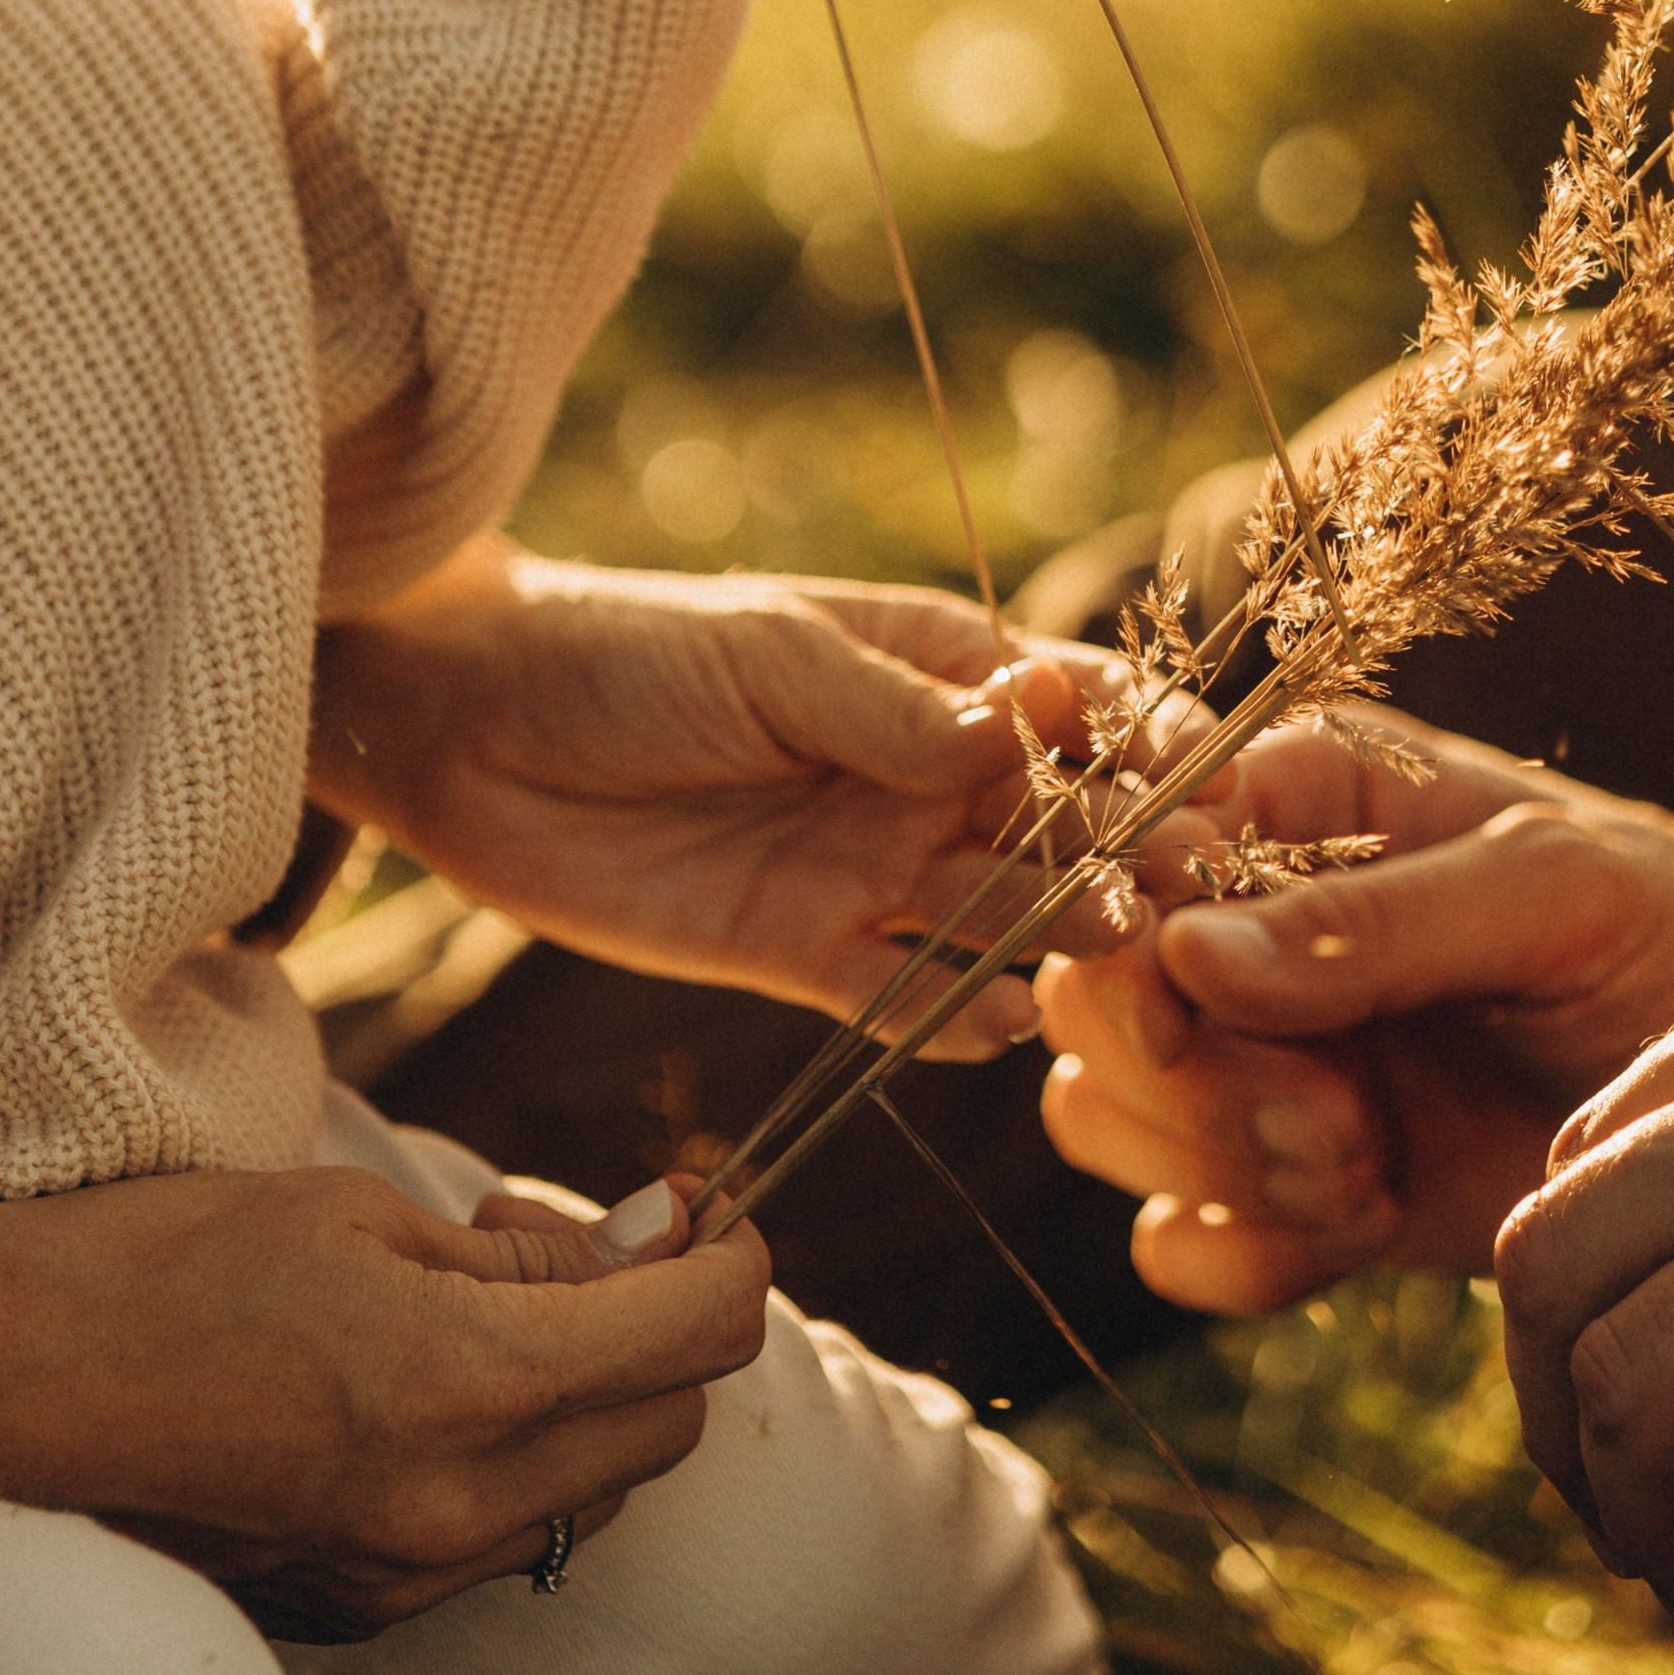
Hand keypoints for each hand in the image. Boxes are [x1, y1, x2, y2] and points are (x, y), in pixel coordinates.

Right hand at [0, 1161, 768, 1641]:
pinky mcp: (359, 1606)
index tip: (703, 1204)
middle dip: (658, 1325)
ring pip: (593, 1490)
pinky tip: (418, 1381)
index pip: (701, 1335)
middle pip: (669, 1425)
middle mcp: (457, 1506)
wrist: (8, 1379)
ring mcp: (406, 1573)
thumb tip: (663, 1237)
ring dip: (585, 1395)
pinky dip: (507, 1458)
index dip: (729, 1253)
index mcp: (470, 1383)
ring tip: (474, 1300)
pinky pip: (501, 1538)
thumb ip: (539, 1253)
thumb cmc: (178, 1259)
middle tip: (559, 1238)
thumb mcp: (372, 1213)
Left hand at [315, 543, 1193, 1055]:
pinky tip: (1004, 1021)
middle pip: (1057, 822)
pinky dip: (958, 1014)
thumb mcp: (768, 658)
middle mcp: (923, 778)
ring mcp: (869, 870)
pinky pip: (905, 998)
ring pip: (996, 913)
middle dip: (1124, 846)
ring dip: (1057, 930)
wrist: (471, 732)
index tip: (1202, 772)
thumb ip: (893, 710)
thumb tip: (1031, 722)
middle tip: (1179, 879)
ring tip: (1106, 943)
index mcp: (934, 672)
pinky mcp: (804, 956)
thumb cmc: (627, 652)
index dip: (1143, 740)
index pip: (1074, 707)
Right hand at [1040, 716, 1673, 1310]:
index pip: (1121, 865)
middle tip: (1339, 1119)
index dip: (1135, 955)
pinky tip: (1357, 1230)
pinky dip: (1241, 1256)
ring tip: (1363, 1169)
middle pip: (1084, 1004)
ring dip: (1214, 1165)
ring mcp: (1261, 1057)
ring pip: (1102, 1118)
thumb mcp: (1548, 890)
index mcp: (1292, 802)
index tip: (1216, 1017)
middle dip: (1192, 1082)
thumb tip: (1187, 954)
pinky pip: (1177, 1242)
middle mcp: (1245, 925)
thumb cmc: (1673, 925)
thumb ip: (1374, 922)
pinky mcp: (1295, 1180)